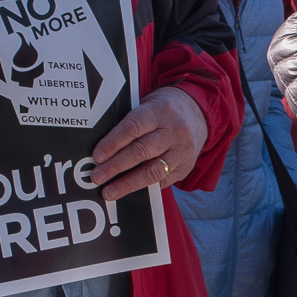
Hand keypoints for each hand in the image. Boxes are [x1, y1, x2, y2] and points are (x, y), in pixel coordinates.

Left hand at [86, 87, 208, 202]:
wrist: (199, 113)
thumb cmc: (164, 110)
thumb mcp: (149, 104)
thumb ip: (131, 122)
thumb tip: (103, 147)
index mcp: (161, 111)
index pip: (134, 127)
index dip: (113, 142)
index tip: (97, 156)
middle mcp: (174, 131)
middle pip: (141, 151)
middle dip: (116, 166)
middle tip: (97, 176)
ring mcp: (182, 151)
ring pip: (153, 171)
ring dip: (128, 184)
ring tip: (110, 191)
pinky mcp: (186, 167)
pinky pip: (163, 181)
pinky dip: (144, 187)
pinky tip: (129, 192)